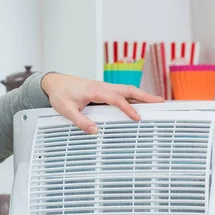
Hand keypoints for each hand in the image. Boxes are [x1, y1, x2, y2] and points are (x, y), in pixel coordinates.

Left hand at [40, 73, 164, 133]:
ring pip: (126, 90)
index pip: (116, 99)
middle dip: (145, 96)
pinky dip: (132, 96)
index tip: (137, 117)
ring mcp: (103, 87)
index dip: (128, 108)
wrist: (54, 83)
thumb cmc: (59, 94)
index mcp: (95, 90)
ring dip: (141, 95)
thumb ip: (80, 121)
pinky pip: (120, 92)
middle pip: (128, 90)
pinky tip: (138, 102)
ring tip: (155, 102)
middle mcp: (102, 86)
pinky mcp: (101, 90)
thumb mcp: (66, 110)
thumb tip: (94, 131)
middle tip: (160, 102)